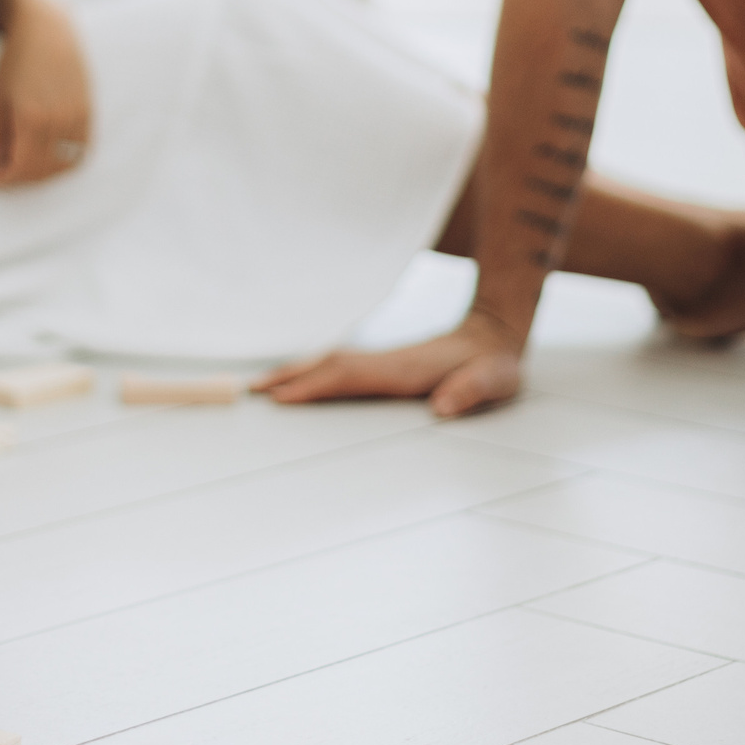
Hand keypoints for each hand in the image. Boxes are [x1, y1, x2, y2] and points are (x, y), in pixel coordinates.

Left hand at [0, 0, 92, 186]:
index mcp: (32, 117)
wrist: (47, 28)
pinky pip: (81, 151)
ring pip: (63, 165)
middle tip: (1, 174)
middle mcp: (59, 120)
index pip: (19, 167)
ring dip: (42, 174)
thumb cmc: (16, 60)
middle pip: (41, 170)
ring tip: (22, 167)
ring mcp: (78, 116)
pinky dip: (64, 162)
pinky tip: (47, 157)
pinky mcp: (89, 112)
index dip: (1, 178)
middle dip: (19, 178)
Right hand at [252, 316, 525, 418]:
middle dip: (289, 377)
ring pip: (330, 364)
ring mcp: (382, 361)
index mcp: (405, 369)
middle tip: (250, 391)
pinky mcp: (383, 365)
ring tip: (261, 387)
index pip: (350, 377)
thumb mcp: (494, 380)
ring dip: (295, 373)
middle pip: (328, 366)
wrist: (494, 337)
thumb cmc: (493, 366)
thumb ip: (470, 391)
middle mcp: (386, 362)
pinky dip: (312, 373)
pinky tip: (299, 382)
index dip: (316, 386)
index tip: (282, 398)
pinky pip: (339, 368)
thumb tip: (443, 408)